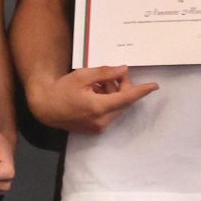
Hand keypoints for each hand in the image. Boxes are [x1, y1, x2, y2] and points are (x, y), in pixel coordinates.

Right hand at [27, 65, 158, 135]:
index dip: (141, 91)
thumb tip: (124, 70)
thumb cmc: (61, 89)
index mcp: (99, 107)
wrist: (45, 107)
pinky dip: (106, 102)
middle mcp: (101, 121)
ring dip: (113, 94)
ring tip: (97, 84)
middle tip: (112, 74)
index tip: (155, 86)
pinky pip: (108, 114)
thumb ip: (105, 73)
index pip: (127, 98)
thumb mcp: (83, 76)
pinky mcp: (95, 130)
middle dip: (121, 87)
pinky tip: (94, 93)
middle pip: (122, 102)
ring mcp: (98, 127)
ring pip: (116, 108)